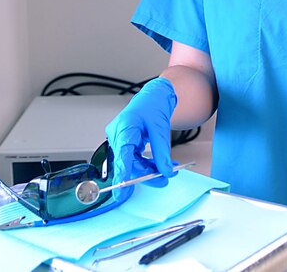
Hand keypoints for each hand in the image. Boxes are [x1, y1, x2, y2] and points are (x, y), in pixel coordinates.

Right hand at [104, 78, 176, 200]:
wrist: (155, 94)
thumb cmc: (153, 104)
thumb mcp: (160, 128)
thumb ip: (162, 152)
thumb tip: (166, 171)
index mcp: (124, 128)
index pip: (122, 156)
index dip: (122, 175)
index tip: (120, 192)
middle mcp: (118, 134)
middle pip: (128, 162)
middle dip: (146, 173)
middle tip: (164, 179)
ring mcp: (121, 139)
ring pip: (133, 162)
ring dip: (149, 169)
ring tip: (168, 169)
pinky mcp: (126, 142)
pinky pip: (135, 158)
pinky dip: (148, 163)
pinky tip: (161, 164)